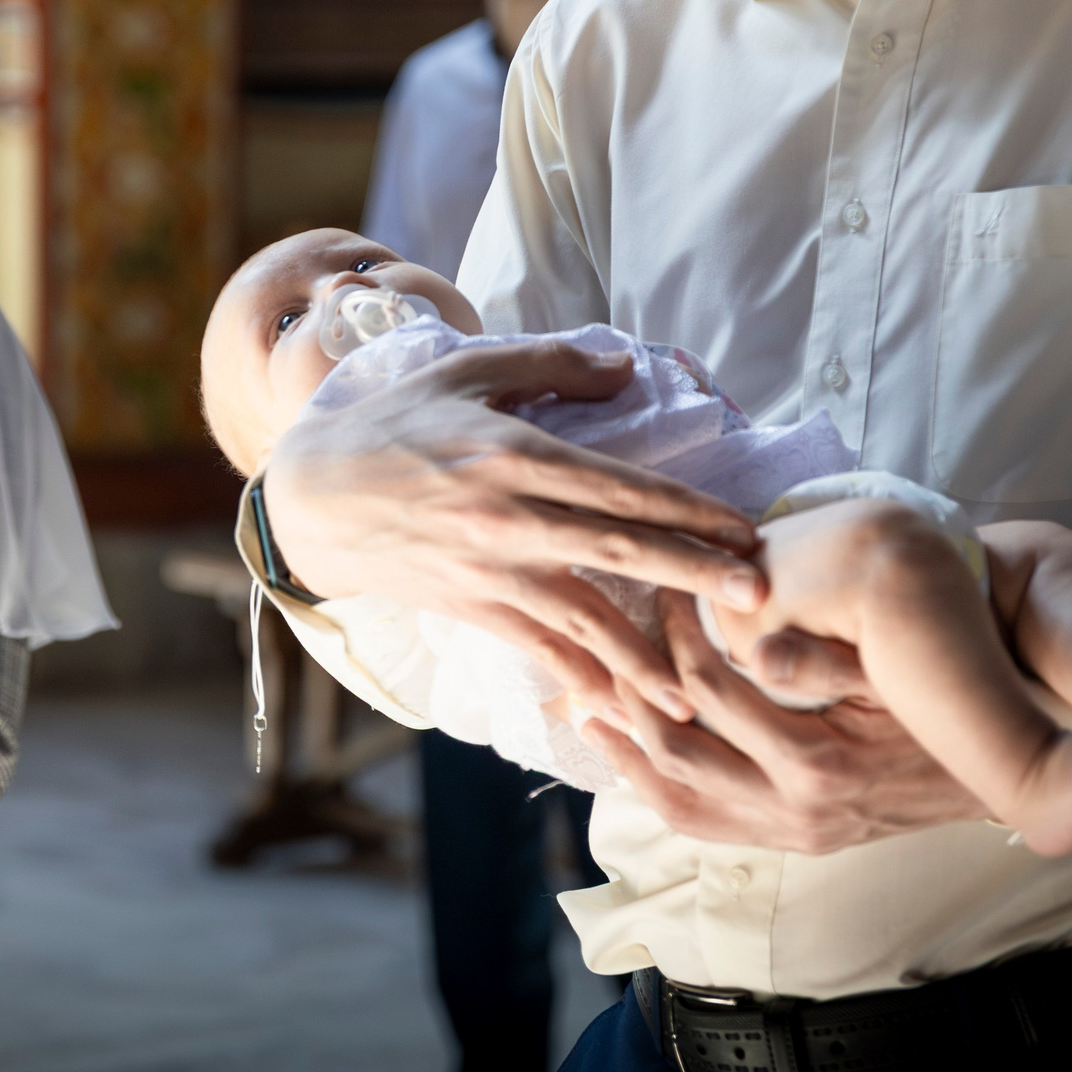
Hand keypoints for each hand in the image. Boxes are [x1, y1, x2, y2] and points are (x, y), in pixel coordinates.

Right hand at [266, 339, 764, 718]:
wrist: (313, 496)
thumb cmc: (394, 422)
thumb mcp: (466, 369)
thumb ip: (550, 363)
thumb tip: (629, 368)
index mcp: (513, 452)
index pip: (619, 486)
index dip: (688, 509)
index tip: (744, 529)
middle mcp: (507, 517)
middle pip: (620, 550)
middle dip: (695, 576)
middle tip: (759, 596)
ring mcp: (489, 570)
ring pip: (586, 616)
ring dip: (649, 653)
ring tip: (706, 681)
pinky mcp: (471, 609)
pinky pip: (540, 651)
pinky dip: (585, 681)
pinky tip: (627, 708)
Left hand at [582, 592, 985, 851]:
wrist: (1000, 774)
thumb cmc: (942, 706)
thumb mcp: (894, 675)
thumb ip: (824, 661)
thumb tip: (752, 640)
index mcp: (817, 763)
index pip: (710, 692)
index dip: (674, 635)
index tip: (664, 589)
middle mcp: (794, 812)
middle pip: (676, 748)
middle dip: (633, 686)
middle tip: (611, 633)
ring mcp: (788, 833)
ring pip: (675, 797)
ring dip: (626, 747)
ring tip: (588, 695)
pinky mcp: (788, 842)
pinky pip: (700, 823)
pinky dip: (653, 786)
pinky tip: (625, 750)